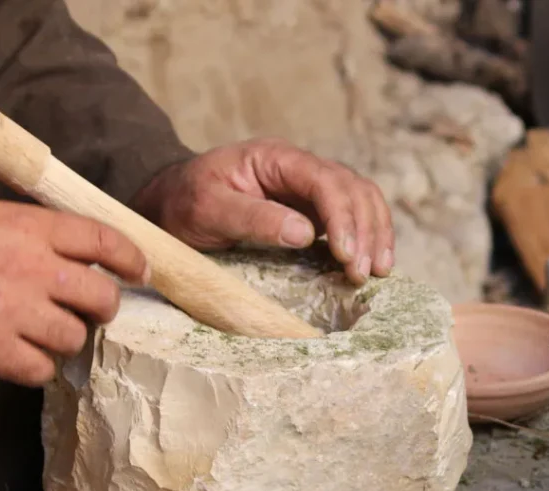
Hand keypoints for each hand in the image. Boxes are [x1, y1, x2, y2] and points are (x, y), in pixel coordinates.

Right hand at [0, 198, 148, 386]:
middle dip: (105, 306)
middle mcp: (33, 269)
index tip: (141, 271)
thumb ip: (31, 231)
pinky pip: (41, 369)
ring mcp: (15, 313)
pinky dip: (35, 367)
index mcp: (31, 228)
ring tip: (44, 331)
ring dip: (66, 338)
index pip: (104, 239)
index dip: (131, 258)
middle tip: (94, 310)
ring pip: (75, 337)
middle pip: (103, 296)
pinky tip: (20, 354)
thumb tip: (76, 247)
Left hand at [132, 139, 394, 285]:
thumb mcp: (207, 209)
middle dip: (364, 230)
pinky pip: (354, 218)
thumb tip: (306, 233)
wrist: (170, 205)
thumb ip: (254, 218)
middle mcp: (300, 168)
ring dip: (375, 234)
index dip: (342, 217)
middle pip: (354, 189)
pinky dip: (369, 238)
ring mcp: (310, 189)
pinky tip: (372, 263)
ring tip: (377, 271)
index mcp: (275, 158)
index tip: (344, 255)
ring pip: (362, 200)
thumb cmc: (183, 204)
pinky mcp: (314, 211)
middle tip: (361, 273)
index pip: (326, 180)